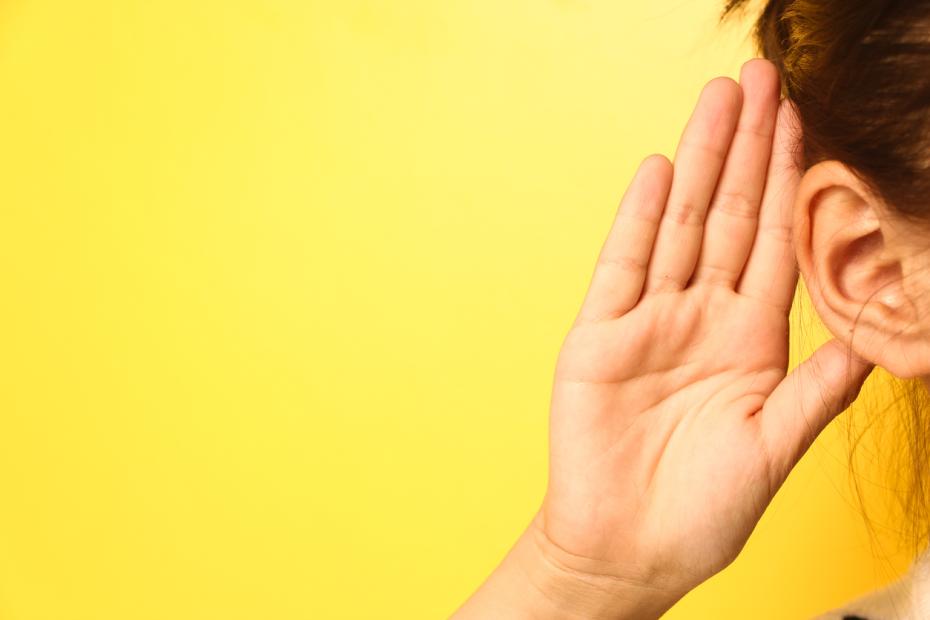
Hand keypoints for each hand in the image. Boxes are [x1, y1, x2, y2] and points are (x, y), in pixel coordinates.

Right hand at [537, 58, 873, 608]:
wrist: (627, 549)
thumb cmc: (702, 511)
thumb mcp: (772, 450)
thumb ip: (815, 392)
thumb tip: (872, 346)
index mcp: (750, 340)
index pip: (776, 243)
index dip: (791, 181)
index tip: (803, 121)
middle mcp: (701, 318)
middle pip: (731, 217)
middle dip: (747, 148)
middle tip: (759, 78)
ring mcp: (649, 323)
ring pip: (681, 228)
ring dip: (700, 164)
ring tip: (716, 102)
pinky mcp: (599, 337)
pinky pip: (623, 267)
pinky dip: (640, 221)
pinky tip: (659, 174)